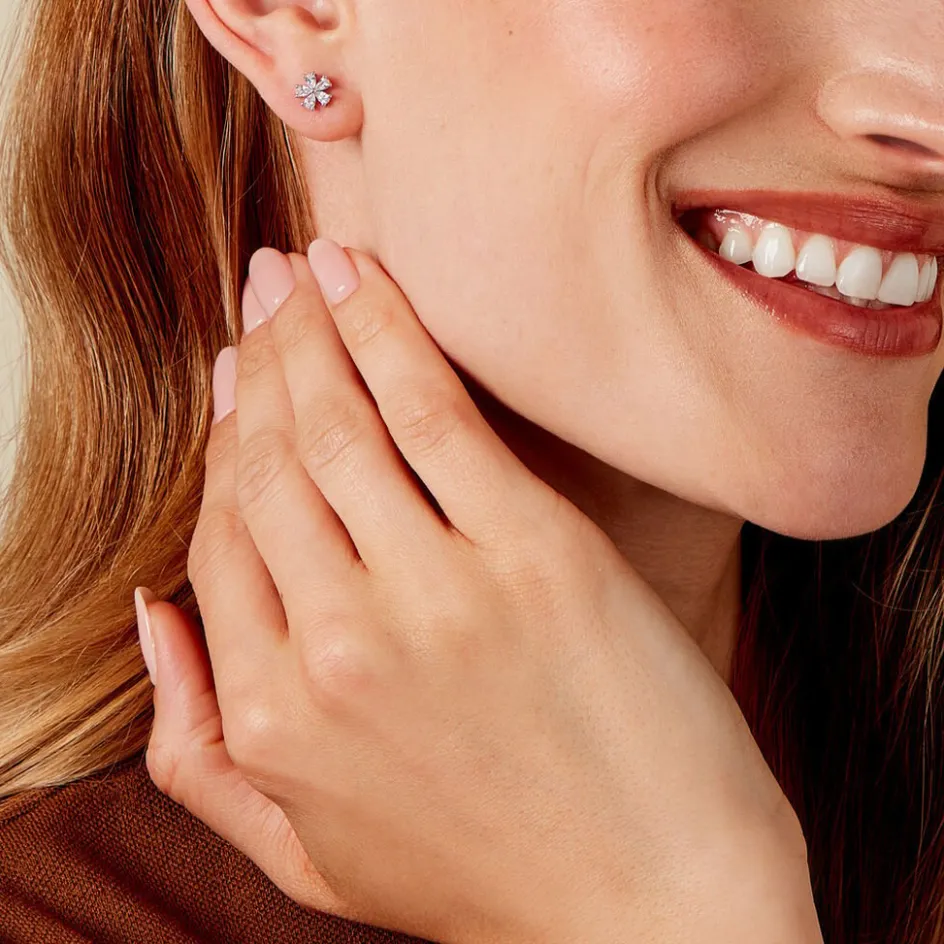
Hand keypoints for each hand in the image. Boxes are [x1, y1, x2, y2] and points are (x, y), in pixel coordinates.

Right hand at [139, 239, 821, 943]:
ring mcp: (435, 595)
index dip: (222, 444)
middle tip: (260, 294)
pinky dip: (386, 332)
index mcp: (272, 716)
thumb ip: (195, 747)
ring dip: (308, 332)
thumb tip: (149, 615)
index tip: (233, 381)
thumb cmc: (485, 876)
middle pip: (268, 465)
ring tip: (299, 272)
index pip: (218, 539)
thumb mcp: (305, 851)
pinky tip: (361, 279)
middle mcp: (334, 646)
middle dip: (256, 363)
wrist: (654, 907)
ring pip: (336, 424)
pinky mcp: (534, 553)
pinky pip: (431, 412)